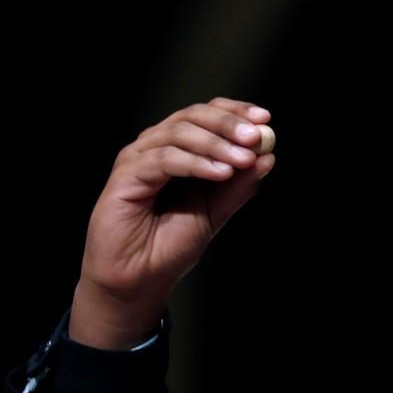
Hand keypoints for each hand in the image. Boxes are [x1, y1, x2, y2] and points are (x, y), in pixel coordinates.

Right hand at [68, 97, 275, 349]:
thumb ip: (239, 187)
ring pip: (179, 133)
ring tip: (243, 160)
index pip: (206, 114)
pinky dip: (195, 163)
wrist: (140, 280)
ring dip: (216, 144)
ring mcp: (138, 159)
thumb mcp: (216, 212)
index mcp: (178, 149)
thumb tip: (268, 156)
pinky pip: (163, 160)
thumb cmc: (170, 244)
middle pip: (193, 116)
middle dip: (228, 124)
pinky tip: (220, 173)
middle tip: (256, 137)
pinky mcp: (125, 177)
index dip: (235, 112)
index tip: (265, 119)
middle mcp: (155, 146)